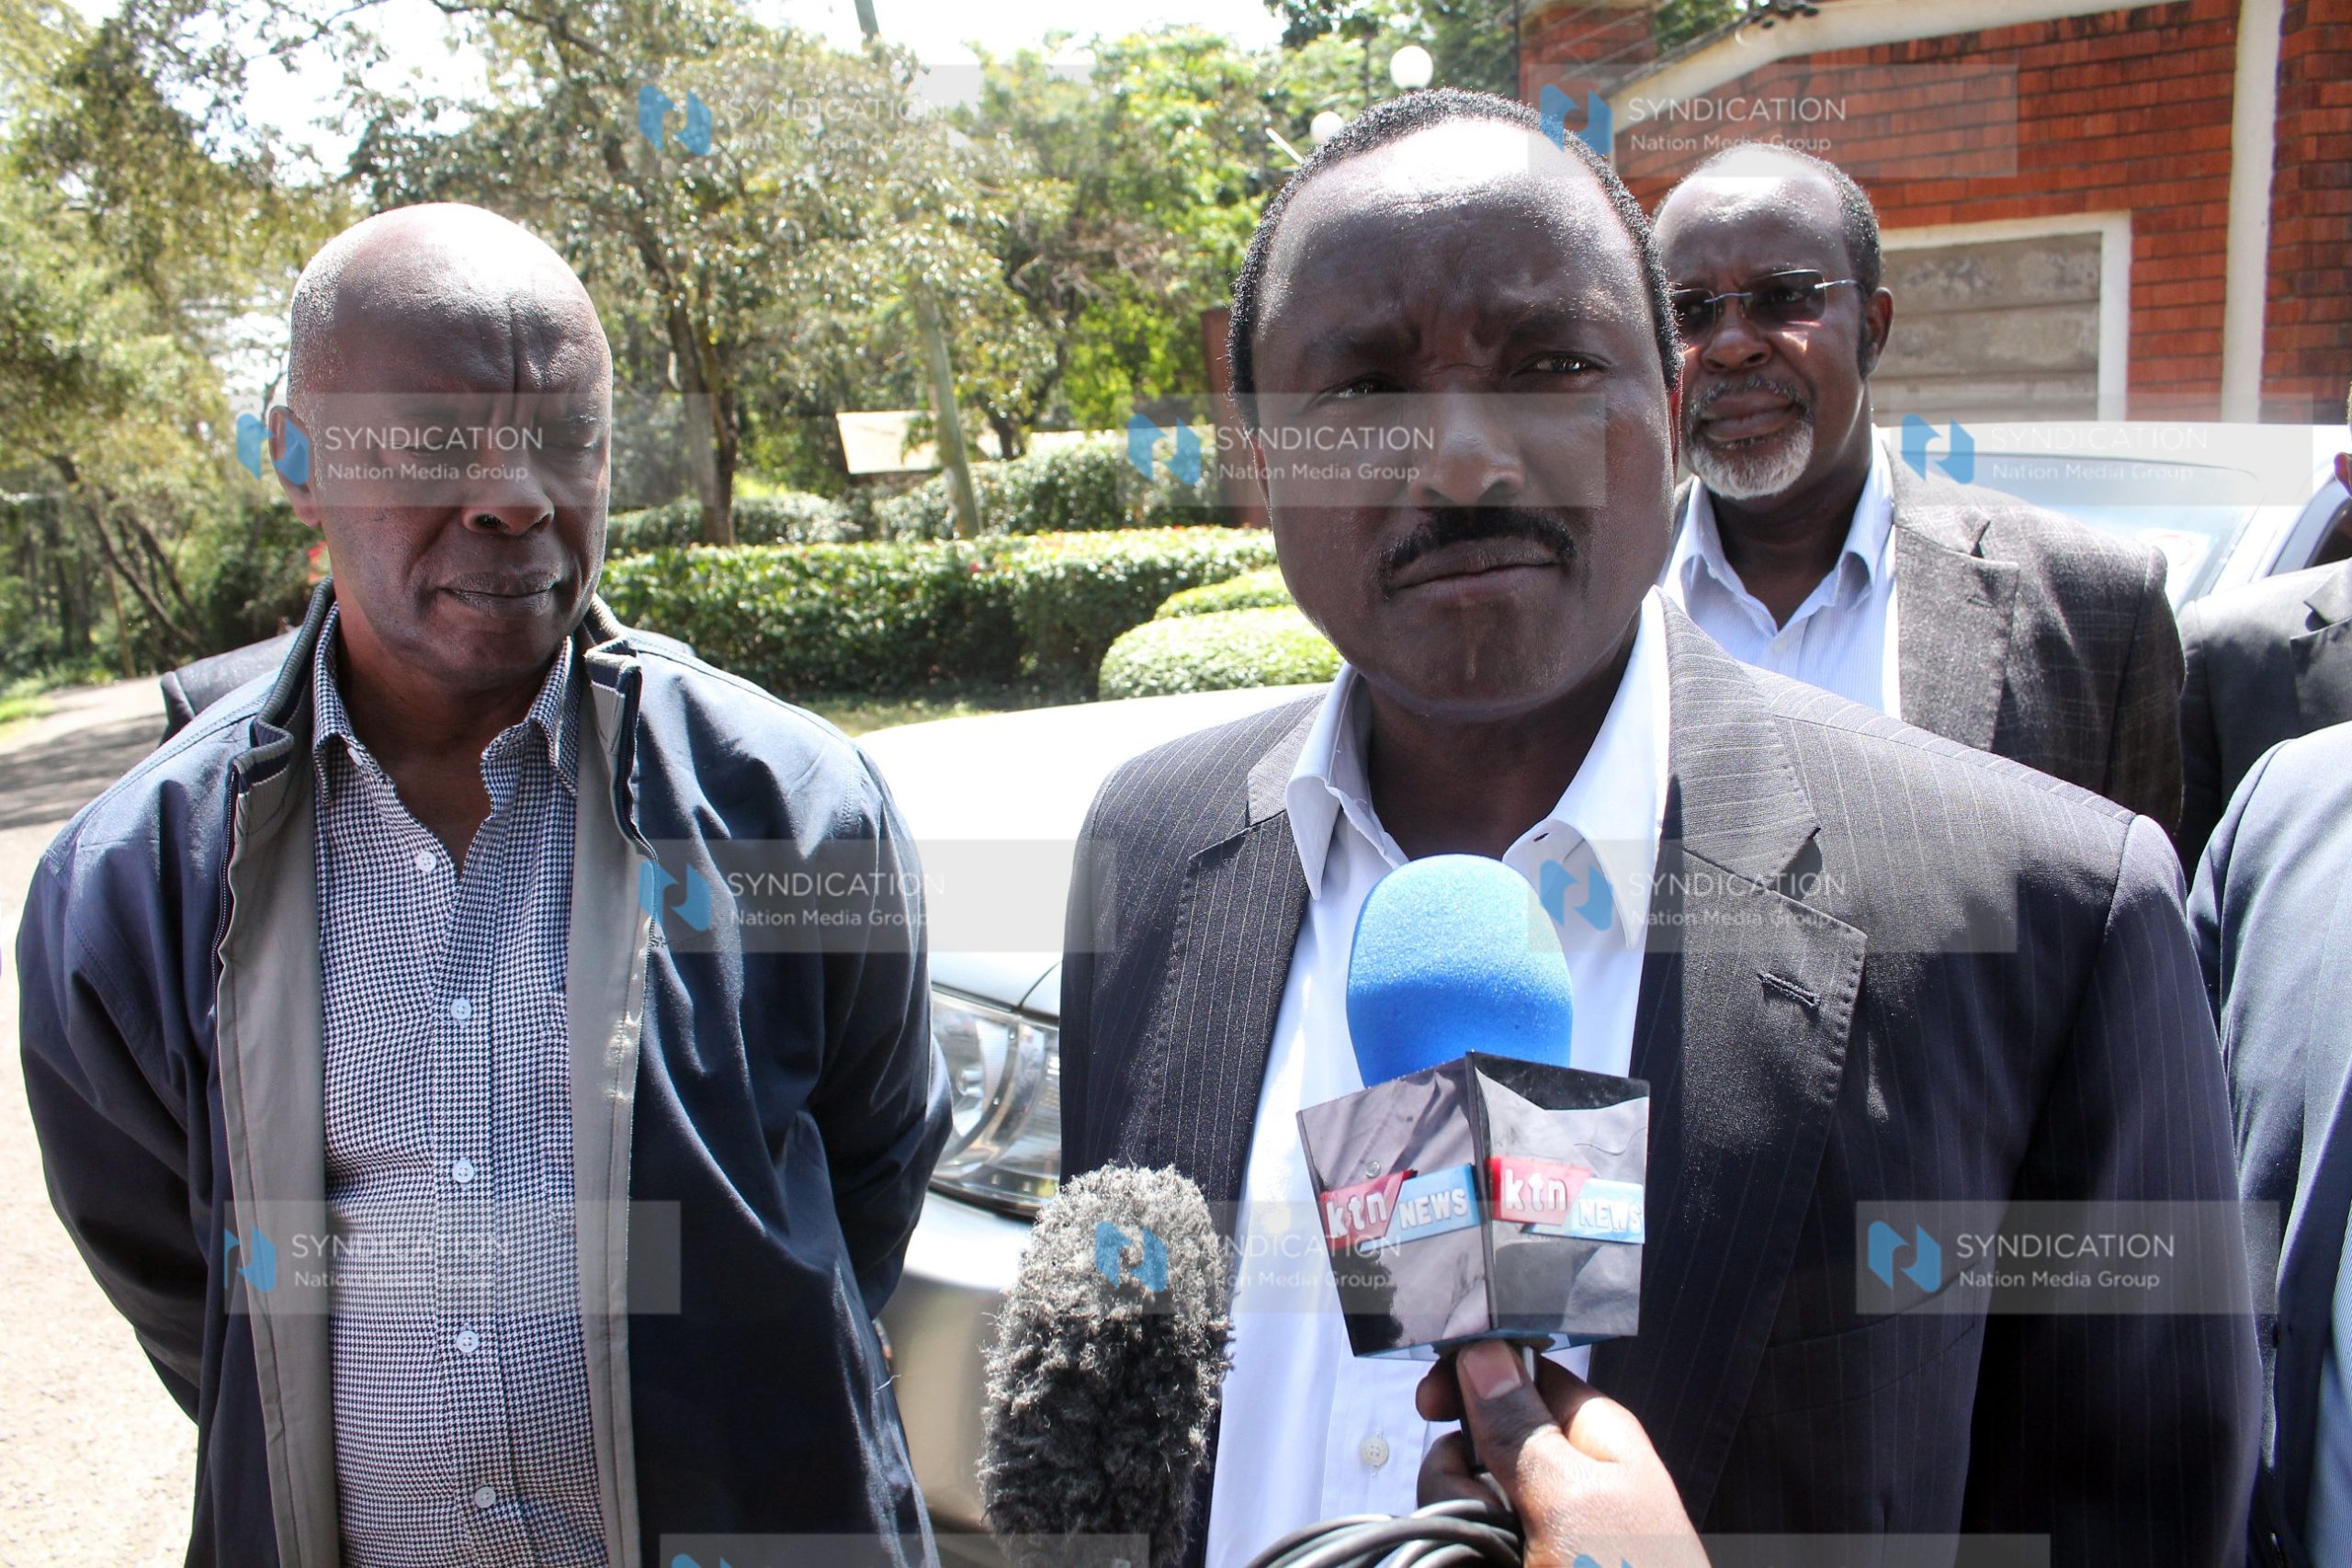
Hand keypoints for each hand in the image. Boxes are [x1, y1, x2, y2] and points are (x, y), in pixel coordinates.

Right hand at [1415, 1341, 1708, 1567]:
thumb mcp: (1572, 1499)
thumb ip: (1520, 1425)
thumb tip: (1483, 1351)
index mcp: (1595, 1436)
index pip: (1523, 1371)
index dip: (1473, 1376)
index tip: (1430, 1401)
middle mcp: (1566, 1475)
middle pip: (1479, 1435)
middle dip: (1457, 1465)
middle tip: (1475, 1503)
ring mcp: (1541, 1527)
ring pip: (1463, 1491)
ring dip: (1455, 1513)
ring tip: (1487, 1554)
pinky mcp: (1517, 1560)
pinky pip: (1466, 1538)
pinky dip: (1460, 1548)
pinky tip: (1475, 1562)